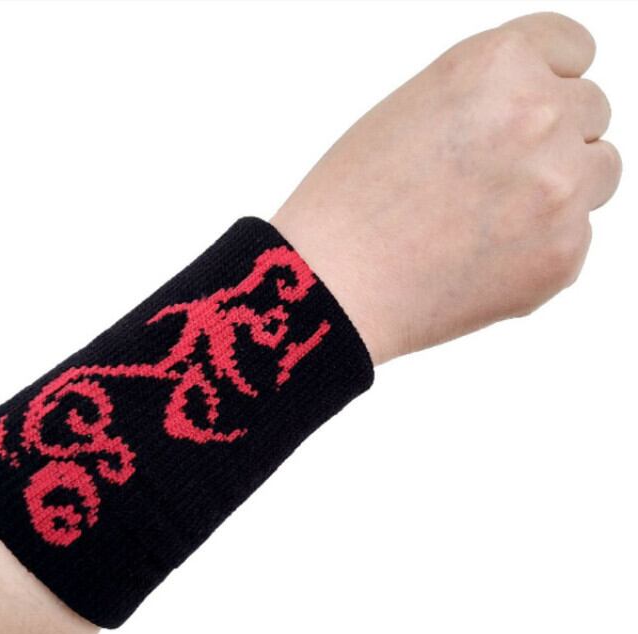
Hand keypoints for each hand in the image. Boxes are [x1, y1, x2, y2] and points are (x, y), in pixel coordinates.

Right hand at [271, 12, 621, 364]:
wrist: (331, 286)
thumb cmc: (348, 205)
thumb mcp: (412, 112)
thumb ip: (488, 99)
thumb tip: (548, 120)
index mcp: (496, 66)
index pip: (573, 49)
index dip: (546, 81)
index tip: (530, 109)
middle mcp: (540, 116)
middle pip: (591, 112)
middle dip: (551, 140)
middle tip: (493, 180)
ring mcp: (559, 189)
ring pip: (599, 173)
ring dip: (562, 189)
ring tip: (493, 221)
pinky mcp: (563, 257)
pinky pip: (577, 238)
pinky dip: (541, 249)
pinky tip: (482, 262)